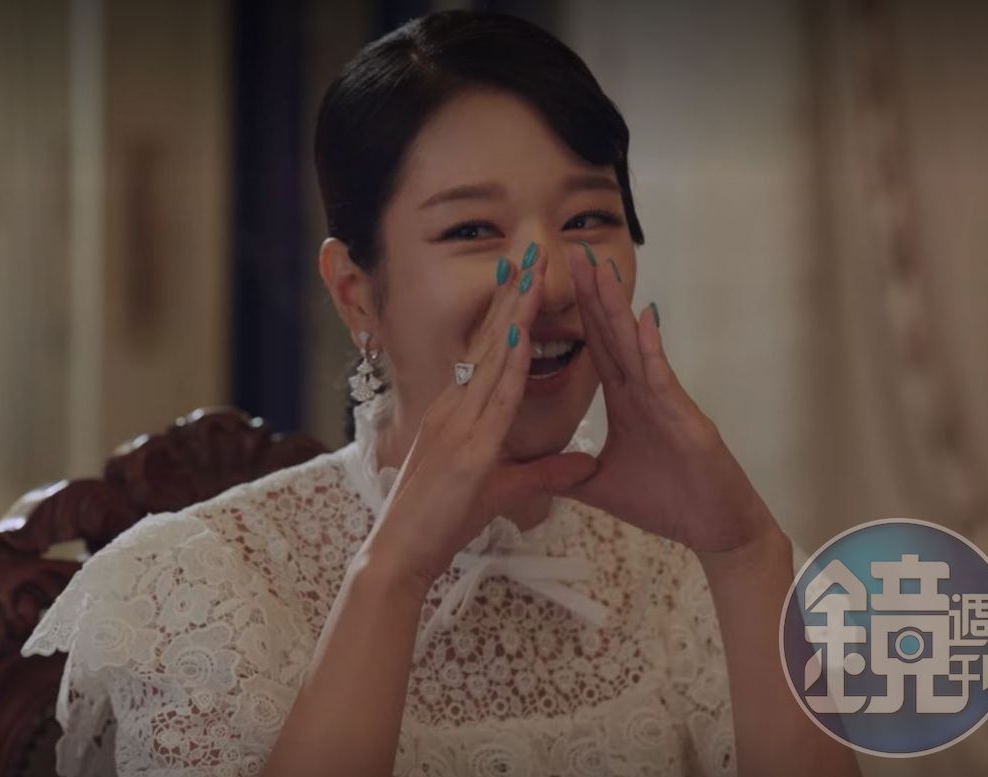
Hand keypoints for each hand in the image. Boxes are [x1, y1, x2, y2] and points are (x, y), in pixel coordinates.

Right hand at [362, 258, 597, 591]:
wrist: (401, 553)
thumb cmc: (441, 523)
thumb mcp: (503, 490)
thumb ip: (546, 473)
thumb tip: (586, 463)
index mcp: (458, 413)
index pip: (487, 353)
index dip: (507, 313)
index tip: (524, 277)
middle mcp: (454, 408)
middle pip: (488, 341)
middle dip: (511, 295)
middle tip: (529, 250)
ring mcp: (457, 424)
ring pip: (491, 357)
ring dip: (512, 313)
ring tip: (528, 271)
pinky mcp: (466, 449)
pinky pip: (493, 398)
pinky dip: (507, 363)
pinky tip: (519, 332)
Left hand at [557, 245, 779, 554]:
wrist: (714, 530)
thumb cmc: (668, 503)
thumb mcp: (601, 487)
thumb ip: (567, 472)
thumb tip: (531, 468)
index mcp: (625, 402)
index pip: (594, 349)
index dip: (575, 314)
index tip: (554, 281)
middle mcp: (645, 392)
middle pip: (612, 335)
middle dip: (592, 294)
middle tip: (573, 251)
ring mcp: (667, 402)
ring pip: (636, 347)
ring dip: (618, 308)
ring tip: (601, 269)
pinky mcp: (687, 419)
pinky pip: (664, 380)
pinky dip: (651, 350)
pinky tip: (641, 320)